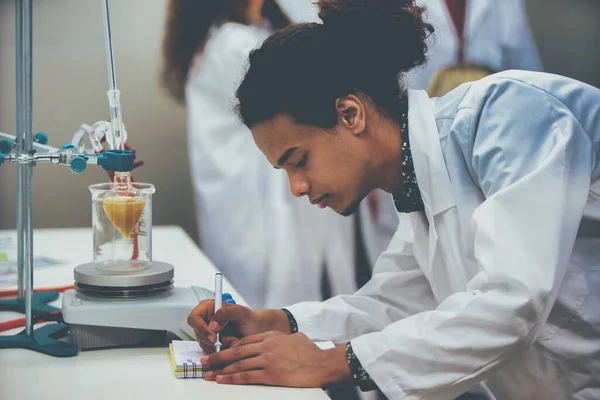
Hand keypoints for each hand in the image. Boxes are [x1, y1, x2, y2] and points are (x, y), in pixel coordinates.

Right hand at [187, 300, 289, 353]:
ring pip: (204, 345)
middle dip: (213, 340)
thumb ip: (225, 313)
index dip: (201, 328)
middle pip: (198, 334)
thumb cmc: (250, 318)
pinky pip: (211, 353)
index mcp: (208, 308)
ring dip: (220, 346)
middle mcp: (206, 321)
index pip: (194, 318)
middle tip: (229, 340)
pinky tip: (233, 345)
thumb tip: (212, 325)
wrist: (258, 330)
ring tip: (235, 340)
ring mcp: (209, 334)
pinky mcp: (214, 345)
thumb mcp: (240, 312)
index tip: (214, 335)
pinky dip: (223, 352)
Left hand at [201, 331, 350, 387]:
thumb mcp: (294, 338)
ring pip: (238, 364)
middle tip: (205, 362)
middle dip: (218, 357)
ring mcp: (267, 360)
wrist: (322, 364)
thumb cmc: (311, 353)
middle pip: (236, 351)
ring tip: (209, 374)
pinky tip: (223, 380)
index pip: (244, 341)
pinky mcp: (270, 374)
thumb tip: (276, 342)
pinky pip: (246, 376)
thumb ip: (281, 339)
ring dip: (221, 370)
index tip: (218, 351)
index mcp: (270, 336)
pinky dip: (232, 378)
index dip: (228, 347)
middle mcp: (266, 346)